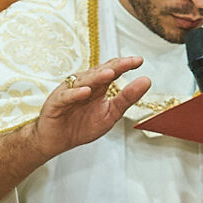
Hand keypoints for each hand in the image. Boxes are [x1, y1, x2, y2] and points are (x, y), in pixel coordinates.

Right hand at [30, 57, 151, 158]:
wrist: (56, 141)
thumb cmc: (81, 126)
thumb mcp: (110, 114)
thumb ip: (127, 98)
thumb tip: (146, 81)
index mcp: (98, 86)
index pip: (112, 71)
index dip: (125, 65)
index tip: (139, 61)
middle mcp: (84, 85)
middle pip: (99, 72)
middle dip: (114, 66)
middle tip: (128, 62)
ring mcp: (69, 92)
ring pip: (83, 81)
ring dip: (96, 77)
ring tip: (110, 74)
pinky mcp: (56, 103)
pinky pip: (66, 96)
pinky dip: (75, 94)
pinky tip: (85, 92)